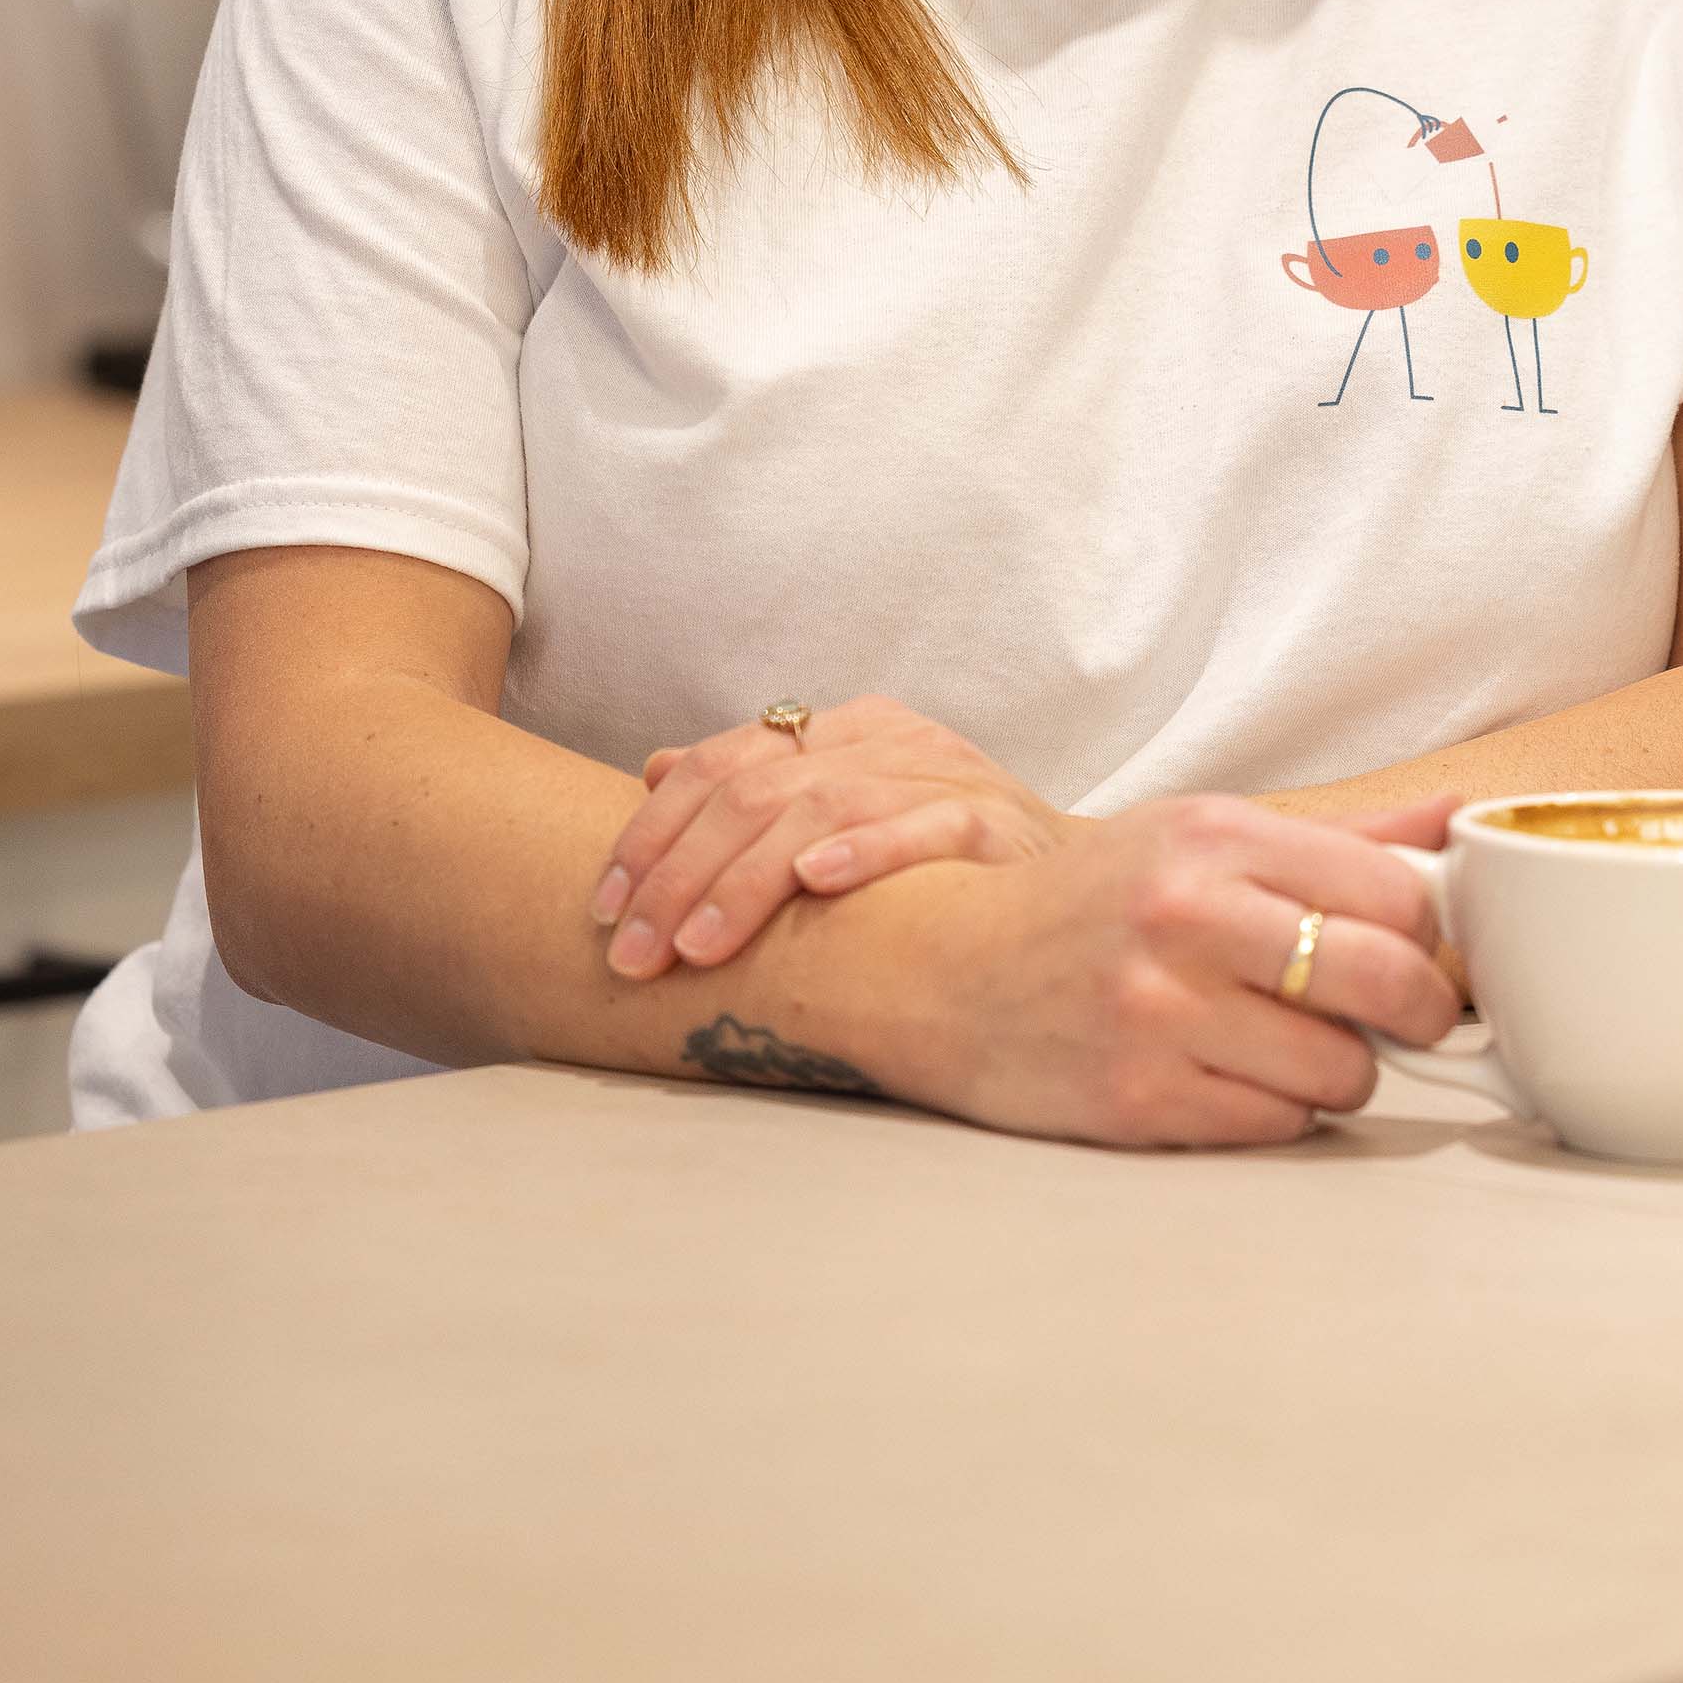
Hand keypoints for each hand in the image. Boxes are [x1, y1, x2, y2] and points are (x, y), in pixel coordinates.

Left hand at [593, 696, 1071, 979]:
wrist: (1080, 892)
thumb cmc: (947, 866)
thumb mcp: (844, 817)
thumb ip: (758, 790)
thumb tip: (654, 764)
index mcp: (846, 729)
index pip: (722, 761)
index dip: (651, 831)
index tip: (602, 908)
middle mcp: (891, 739)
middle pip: (756, 789)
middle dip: (679, 874)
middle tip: (631, 953)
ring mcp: (948, 773)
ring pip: (823, 806)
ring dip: (747, 881)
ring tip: (697, 947)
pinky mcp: (1000, 822)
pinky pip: (927, 825)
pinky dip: (867, 850)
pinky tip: (817, 883)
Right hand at [880, 795, 1462, 1148]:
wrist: (951, 969)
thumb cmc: (1097, 900)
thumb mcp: (1203, 834)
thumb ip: (1341, 834)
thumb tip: (1461, 820)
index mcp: (1214, 835)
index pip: (1396, 890)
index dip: (1426, 930)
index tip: (1410, 946)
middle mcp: (1187, 915)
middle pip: (1388, 980)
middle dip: (1421, 1010)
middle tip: (1404, 1014)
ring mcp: (1161, 1012)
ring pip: (1343, 1070)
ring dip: (1339, 1069)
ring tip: (1289, 1042)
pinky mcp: (1139, 1099)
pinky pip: (1279, 1126)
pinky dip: (1279, 1111)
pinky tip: (1235, 1075)